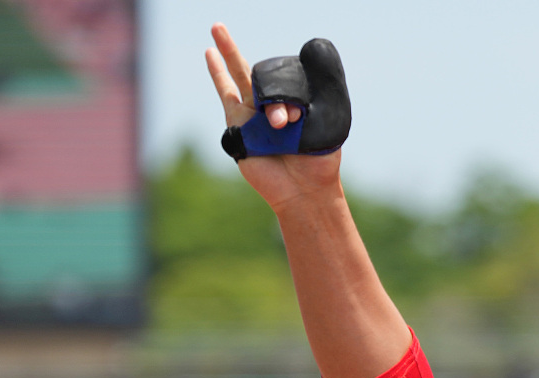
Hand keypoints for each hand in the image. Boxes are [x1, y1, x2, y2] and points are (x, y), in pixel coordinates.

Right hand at [205, 23, 340, 210]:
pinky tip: (210, 52)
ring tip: (217, 26)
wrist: (303, 190)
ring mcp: (255, 113)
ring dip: (229, 48)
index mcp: (299, 103)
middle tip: (285, 122)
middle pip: (269, 78)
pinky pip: (226, 92)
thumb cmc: (319, 160)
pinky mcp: (237, 123)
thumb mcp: (329, 121)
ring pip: (242, 74)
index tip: (298, 118)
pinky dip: (217, 72)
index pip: (291, 79)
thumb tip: (309, 58)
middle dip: (276, 90)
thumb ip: (320, 93)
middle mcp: (276, 106)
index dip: (293, 95)